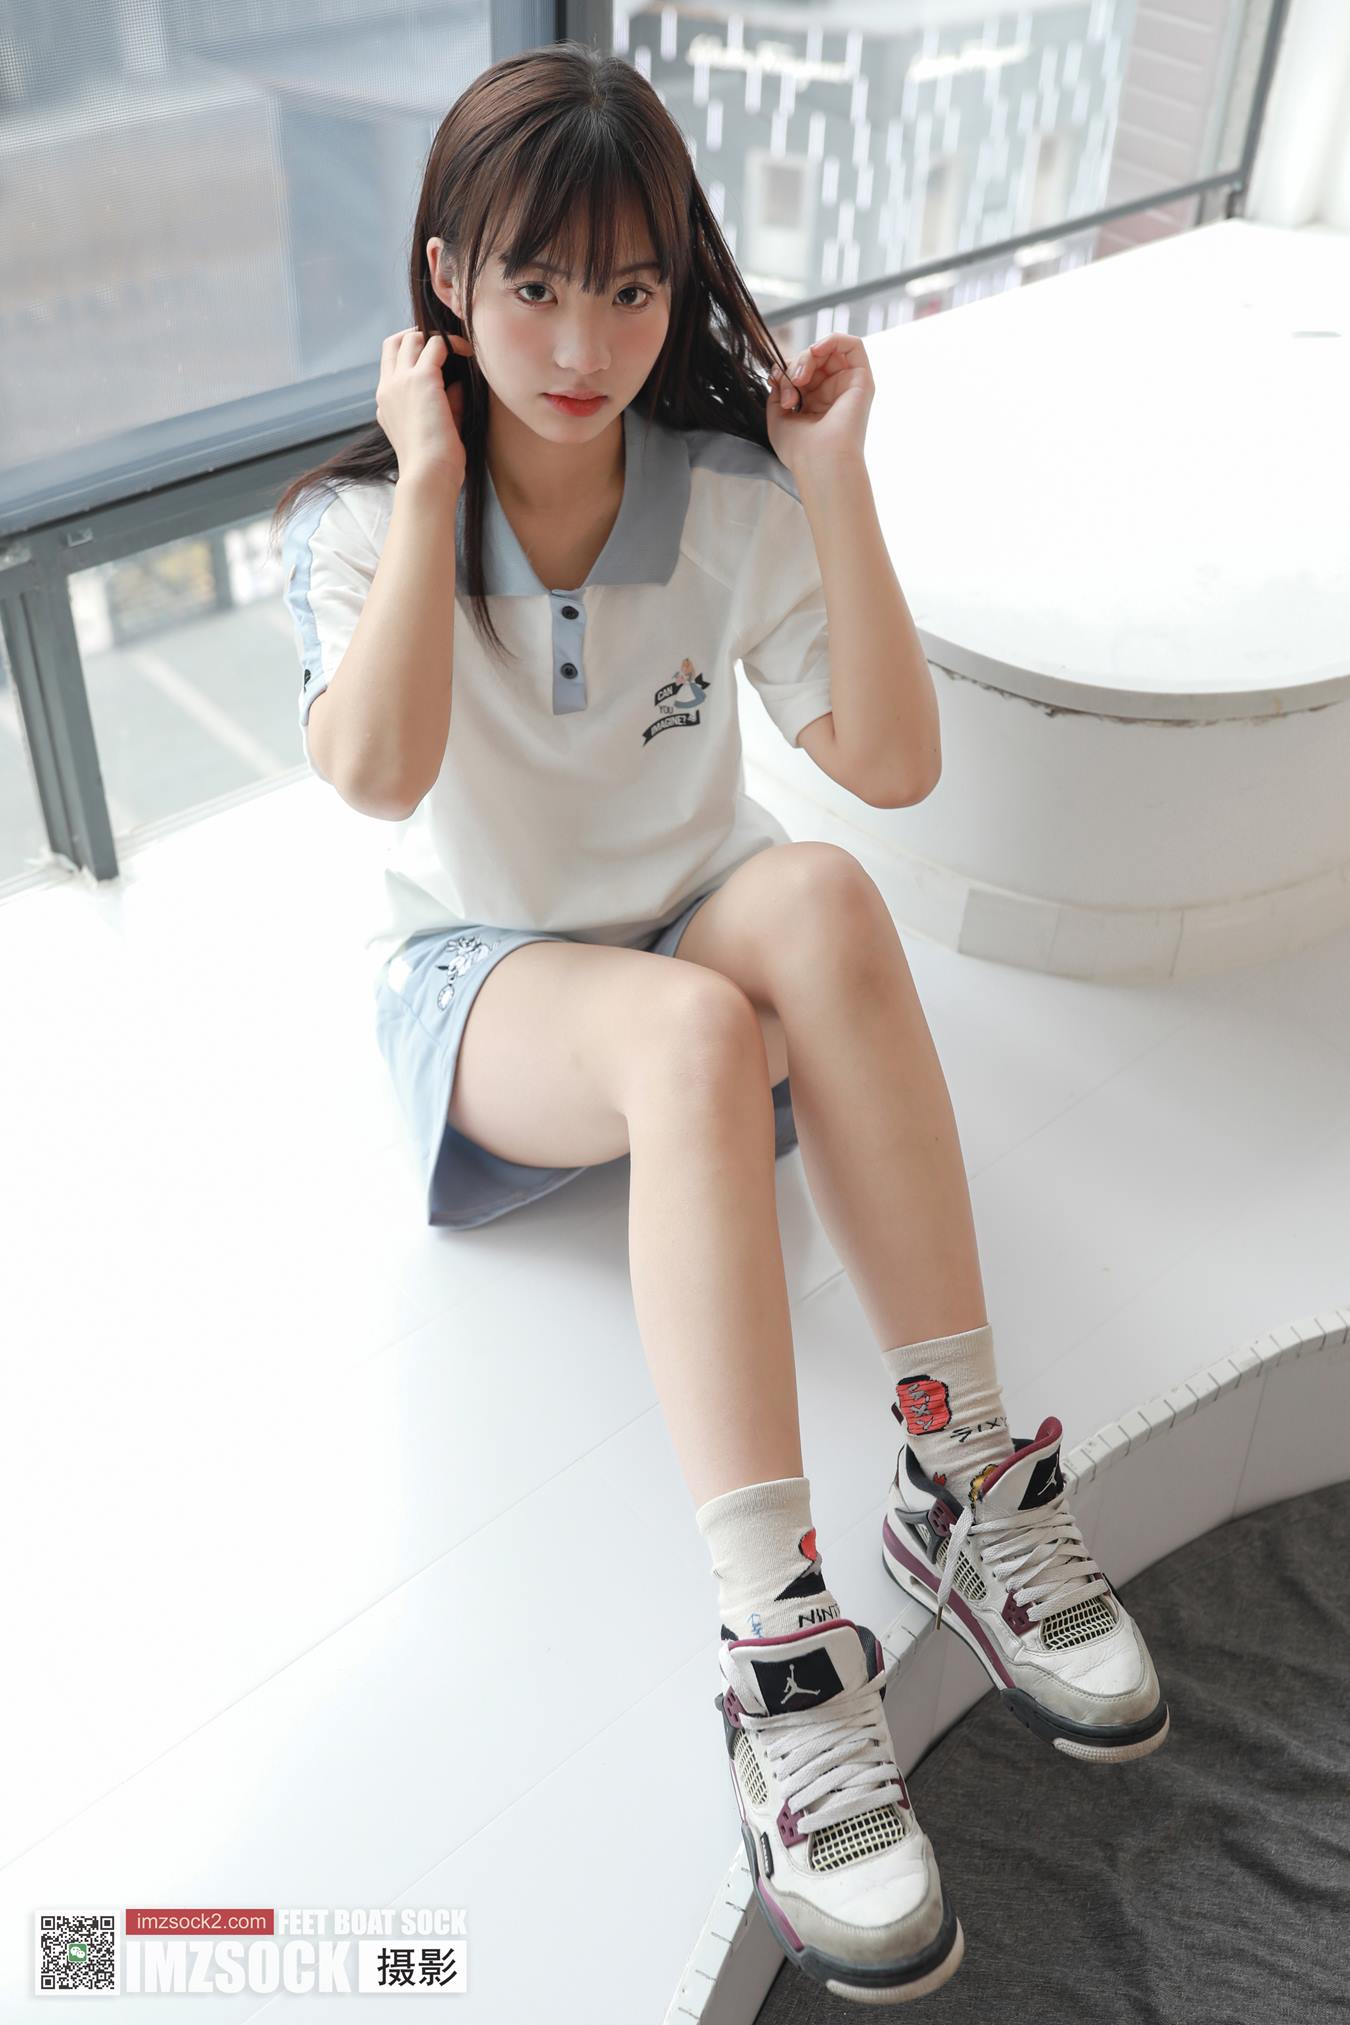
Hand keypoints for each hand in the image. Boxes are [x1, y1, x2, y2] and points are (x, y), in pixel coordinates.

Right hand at [376, 326, 473, 487]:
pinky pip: (437, 344)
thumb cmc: (435, 464)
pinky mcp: (421, 379)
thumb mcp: (434, 429)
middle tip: (446, 345)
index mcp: (386, 403)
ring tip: (460, 348)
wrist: (428, 476)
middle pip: (395, 342)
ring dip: (436, 338)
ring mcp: (401, 381)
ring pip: (412, 337)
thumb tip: (456, 384)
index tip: (434, 357)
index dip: (410, 352)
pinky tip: (469, 352)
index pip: (390, 364)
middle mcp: (387, 388)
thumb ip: (444, 404)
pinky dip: (454, 343)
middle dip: (419, 336)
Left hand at [766, 334, 873, 477]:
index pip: (800, 372)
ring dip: (808, 356)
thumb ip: (779, 390)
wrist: (820, 461)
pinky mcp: (862, 381)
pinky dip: (833, 340)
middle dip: (794, 366)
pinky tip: (816, 351)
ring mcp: (847, 387)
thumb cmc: (799, 449)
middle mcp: (832, 394)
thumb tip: (779, 371)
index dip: (785, 371)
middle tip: (791, 386)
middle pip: (812, 360)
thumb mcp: (777, 416)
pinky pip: (853, 346)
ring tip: (800, 377)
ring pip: (827, 352)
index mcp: (814, 404)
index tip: (775, 382)